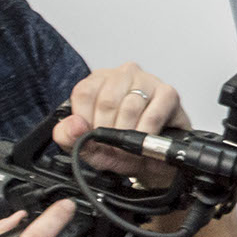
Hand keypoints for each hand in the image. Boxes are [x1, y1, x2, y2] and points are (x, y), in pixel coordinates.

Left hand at [55, 62, 184, 183]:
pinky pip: (153, 114)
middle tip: (113, 149)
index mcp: (97, 81)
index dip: (87, 122)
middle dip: (109, 133)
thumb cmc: (119, 147)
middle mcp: (122, 75)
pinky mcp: (168, 93)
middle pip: (107, 101)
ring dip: (128, 135)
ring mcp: (147, 81)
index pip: (84, 92)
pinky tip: (144, 140)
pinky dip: (146, 132)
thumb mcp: (87, 147)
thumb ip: (68, 136)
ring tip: (128, 148)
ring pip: (130, 107)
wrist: (150, 160)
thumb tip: (75, 125)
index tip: (93, 138)